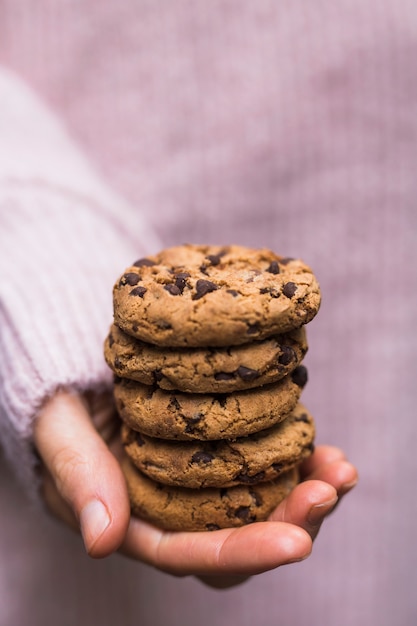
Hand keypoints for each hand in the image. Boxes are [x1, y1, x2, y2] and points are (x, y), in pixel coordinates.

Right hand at [34, 390, 357, 588]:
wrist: (74, 380)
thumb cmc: (60, 407)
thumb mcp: (59, 432)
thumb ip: (78, 477)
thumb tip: (102, 542)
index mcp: (135, 521)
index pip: (192, 550)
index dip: (245, 550)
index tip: (297, 542)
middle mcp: (175, 512)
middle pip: (241, 543)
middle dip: (293, 524)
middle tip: (330, 487)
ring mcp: (200, 483)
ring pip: (261, 509)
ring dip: (307, 494)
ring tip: (340, 469)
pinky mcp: (219, 451)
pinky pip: (264, 468)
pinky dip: (300, 462)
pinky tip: (326, 449)